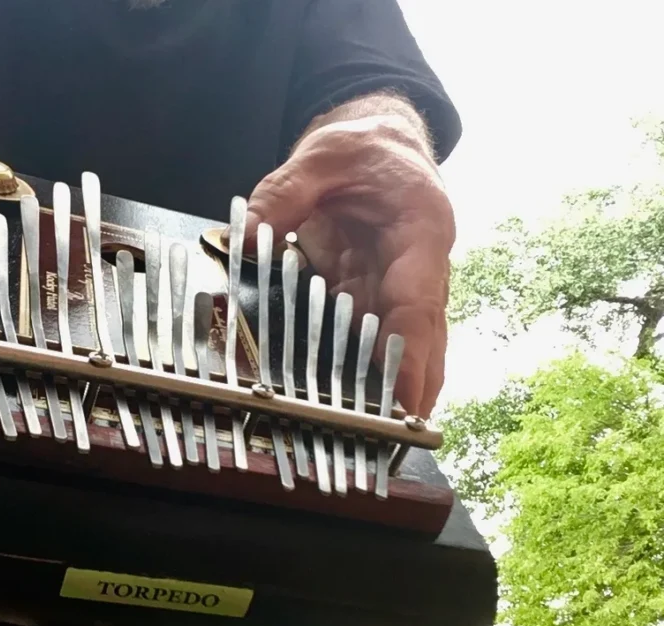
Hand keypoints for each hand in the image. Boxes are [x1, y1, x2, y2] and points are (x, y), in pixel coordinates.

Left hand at [246, 114, 455, 418]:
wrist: (382, 142)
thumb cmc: (364, 147)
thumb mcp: (323, 154)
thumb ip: (285, 193)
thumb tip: (248, 236)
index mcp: (420, 230)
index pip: (417, 302)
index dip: (411, 355)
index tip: (407, 398)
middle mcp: (419, 267)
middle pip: (421, 339)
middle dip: (413, 390)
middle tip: (399, 439)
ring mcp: (401, 286)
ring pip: (403, 347)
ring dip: (394, 391)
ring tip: (380, 438)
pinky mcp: (378, 295)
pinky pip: (375, 339)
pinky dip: (367, 371)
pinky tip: (354, 405)